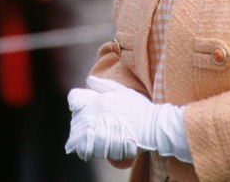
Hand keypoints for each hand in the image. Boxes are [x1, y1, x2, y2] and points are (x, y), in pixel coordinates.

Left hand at [66, 76, 190, 163]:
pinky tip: (93, 150)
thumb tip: (89, 80)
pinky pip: (86, 147)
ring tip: (91, 143)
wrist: (154, 126)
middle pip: (75, 119)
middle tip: (87, 132)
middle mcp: (97, 110)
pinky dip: (87, 150)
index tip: (80, 111)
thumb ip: (104, 85)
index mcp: (100, 98)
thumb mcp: (123, 91)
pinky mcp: (104, 140)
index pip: (75, 98)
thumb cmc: (141, 109)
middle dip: (78, 126)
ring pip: (79, 135)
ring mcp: (100, 124)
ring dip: (82, 140)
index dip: (76, 105)